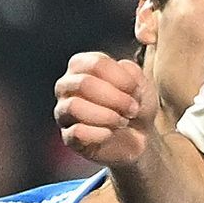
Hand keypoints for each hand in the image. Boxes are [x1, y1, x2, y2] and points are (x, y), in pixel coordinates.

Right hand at [51, 49, 155, 171]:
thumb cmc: (133, 105)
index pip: (96, 64)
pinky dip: (99, 133)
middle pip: (84, 83)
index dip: (121, 78)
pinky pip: (76, 132)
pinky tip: (111, 134)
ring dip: (106, 115)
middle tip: (132, 109)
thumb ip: (132, 72)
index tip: (137, 91)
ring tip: (122, 122)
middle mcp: (66, 85)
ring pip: (74, 106)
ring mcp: (63, 111)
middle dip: (115, 98)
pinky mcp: (68, 137)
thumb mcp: (140, 85)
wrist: (138, 138)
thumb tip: (122, 66)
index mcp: (81, 65)